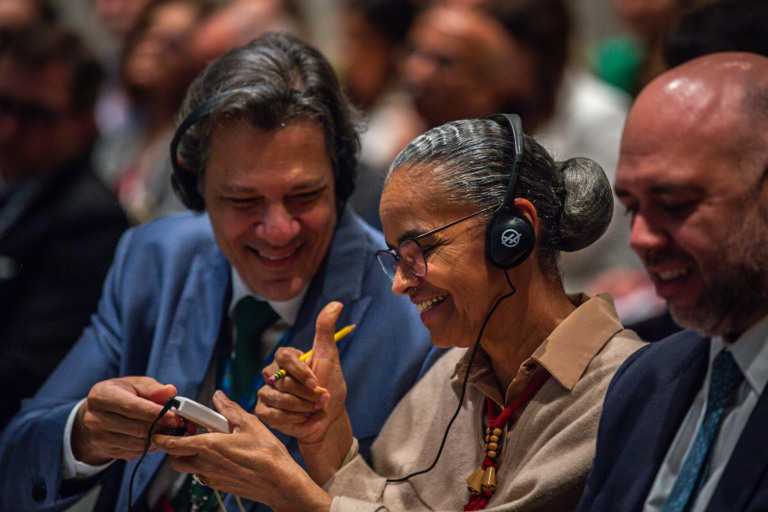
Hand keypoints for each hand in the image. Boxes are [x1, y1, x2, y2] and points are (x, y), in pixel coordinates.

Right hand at [71, 377, 179, 464]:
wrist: (101, 411)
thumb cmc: (122, 393)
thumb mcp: (135, 384)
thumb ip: (152, 388)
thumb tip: (170, 392)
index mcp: (101, 396)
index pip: (131, 407)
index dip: (155, 414)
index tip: (175, 417)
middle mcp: (95, 419)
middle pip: (135, 428)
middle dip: (161, 427)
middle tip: (179, 425)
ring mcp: (99, 437)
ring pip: (136, 443)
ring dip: (158, 438)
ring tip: (171, 430)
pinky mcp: (106, 450)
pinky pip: (134, 452)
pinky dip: (150, 446)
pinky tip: (158, 437)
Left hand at [154, 391, 331, 511]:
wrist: (278, 482)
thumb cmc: (265, 452)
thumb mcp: (249, 423)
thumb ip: (229, 409)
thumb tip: (218, 396)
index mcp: (208, 446)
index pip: (172, 444)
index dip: (163, 437)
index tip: (165, 429)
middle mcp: (205, 465)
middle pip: (175, 460)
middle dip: (176, 449)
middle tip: (190, 435)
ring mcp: (211, 478)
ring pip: (189, 469)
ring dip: (191, 458)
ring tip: (209, 446)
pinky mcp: (220, 486)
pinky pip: (204, 476)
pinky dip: (206, 466)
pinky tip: (223, 457)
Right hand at [256, 301, 352, 483]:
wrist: (328, 419)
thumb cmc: (330, 387)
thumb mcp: (330, 356)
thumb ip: (326, 330)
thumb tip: (336, 303)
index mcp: (286, 358)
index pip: (284, 356)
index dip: (301, 371)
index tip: (316, 382)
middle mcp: (272, 373)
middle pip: (283, 380)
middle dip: (306, 392)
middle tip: (320, 398)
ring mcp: (266, 392)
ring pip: (279, 398)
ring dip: (302, 406)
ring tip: (313, 408)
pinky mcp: (264, 411)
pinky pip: (272, 413)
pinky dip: (291, 417)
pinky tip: (301, 418)